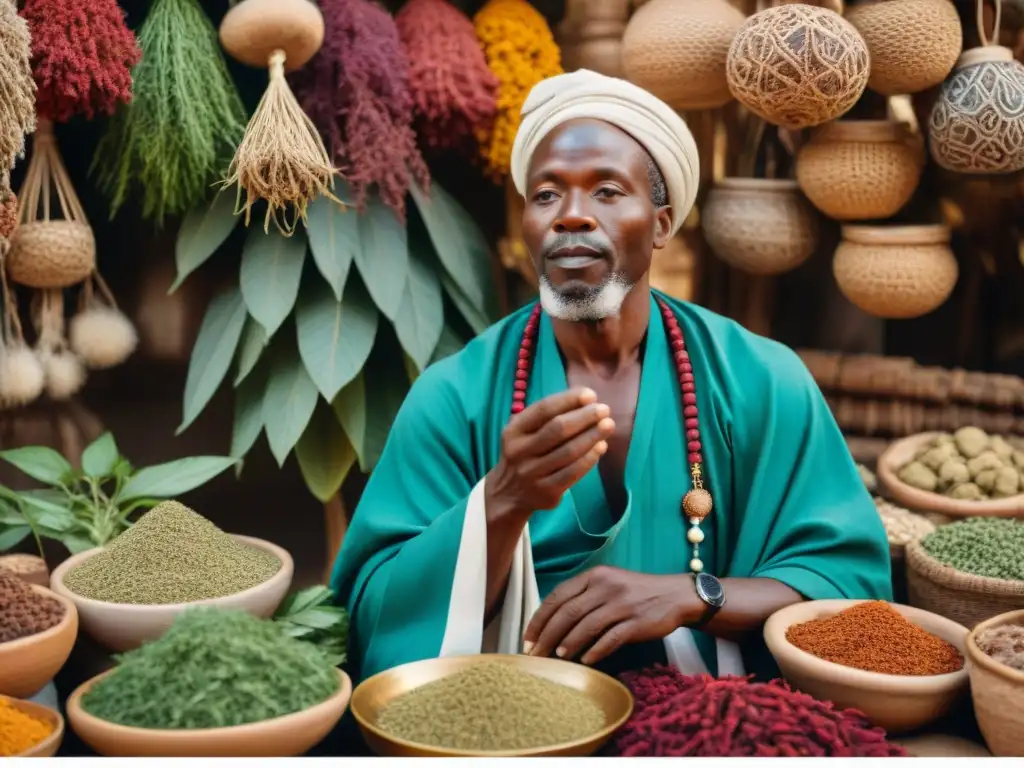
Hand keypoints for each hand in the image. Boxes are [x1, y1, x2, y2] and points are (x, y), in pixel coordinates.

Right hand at [485, 387, 615, 519]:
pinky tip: (601, 447)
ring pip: (568, 451)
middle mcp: (519, 451)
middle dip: (584, 417)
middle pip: (557, 429)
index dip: (568, 400)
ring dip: (592, 436)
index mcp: (514, 431)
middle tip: (604, 409)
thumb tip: (586, 400)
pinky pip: (572, 473)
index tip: (590, 395)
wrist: (509, 493)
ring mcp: (531, 473)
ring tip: (608, 425)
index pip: (543, 410)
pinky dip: (589, 458)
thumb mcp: (525, 432)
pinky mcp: (546, 492)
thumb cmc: (526, 453)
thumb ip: (548, 416)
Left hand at [523, 566, 691, 664]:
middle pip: (568, 612)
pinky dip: (596, 651)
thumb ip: (582, 598)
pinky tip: (586, 661)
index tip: (528, 638)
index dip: (539, 618)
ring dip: (568, 644)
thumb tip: (551, 624)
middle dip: (547, 635)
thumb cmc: (635, 593)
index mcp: (594, 576)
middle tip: (536, 654)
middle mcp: (606, 586)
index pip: (558, 596)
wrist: (675, 595)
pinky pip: (611, 638)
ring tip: (558, 658)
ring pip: (586, 625)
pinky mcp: (637, 622)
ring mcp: (622, 604)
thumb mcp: (607, 584)